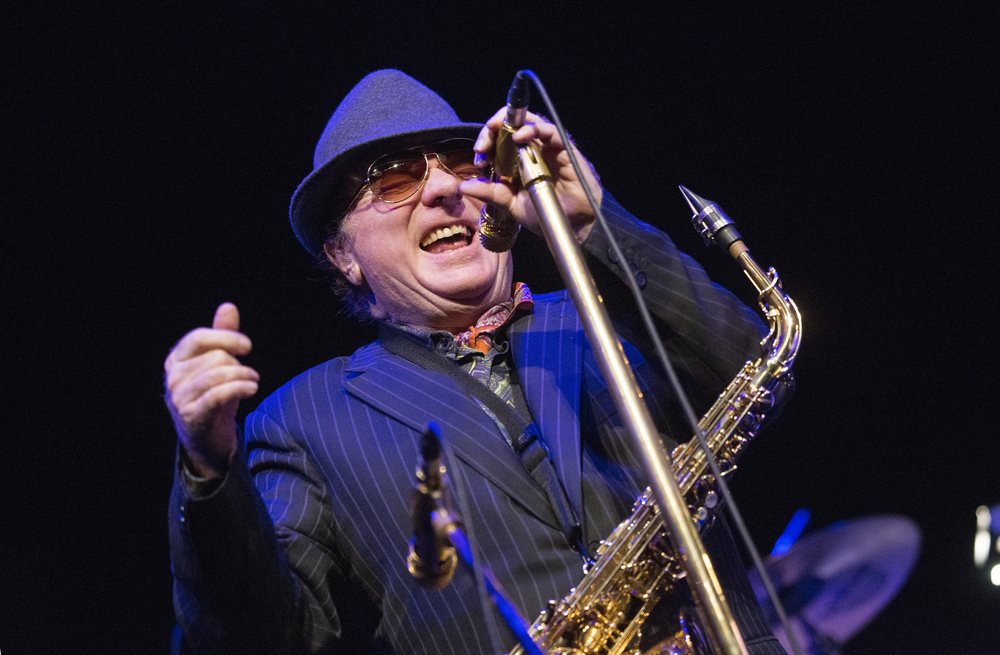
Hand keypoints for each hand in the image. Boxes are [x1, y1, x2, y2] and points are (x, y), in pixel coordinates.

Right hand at [164, 303, 258, 478]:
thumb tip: (228, 306)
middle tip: (250, 374)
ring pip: (218, 375)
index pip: (197, 338)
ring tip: (253, 381)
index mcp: (176, 360)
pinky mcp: (192, 416)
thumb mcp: (218, 364)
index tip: (247, 346)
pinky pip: (218, 395)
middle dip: (239, 364)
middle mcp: (173, 378)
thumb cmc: (212, 395)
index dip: (225, 337)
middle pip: (214, 357)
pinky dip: (240, 388)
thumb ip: (223, 336)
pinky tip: (252, 388)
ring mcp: (180, 398)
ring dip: (244, 376)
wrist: (206, 438)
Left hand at [461, 108, 601, 241]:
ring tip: (497, 133)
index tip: (478, 156)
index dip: (486, 140)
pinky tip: (520, 136)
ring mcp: (548, 148)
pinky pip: (550, 132)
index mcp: (517, 159)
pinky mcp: (564, 150)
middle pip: (511, 124)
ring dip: (510, 124)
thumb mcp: (511, 205)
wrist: (572, 227)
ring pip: (529, 121)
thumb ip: (490, 193)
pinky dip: (534, 129)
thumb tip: (464, 185)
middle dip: (493, 128)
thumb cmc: (545, 213)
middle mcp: (532, 149)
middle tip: (483, 145)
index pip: (499, 137)